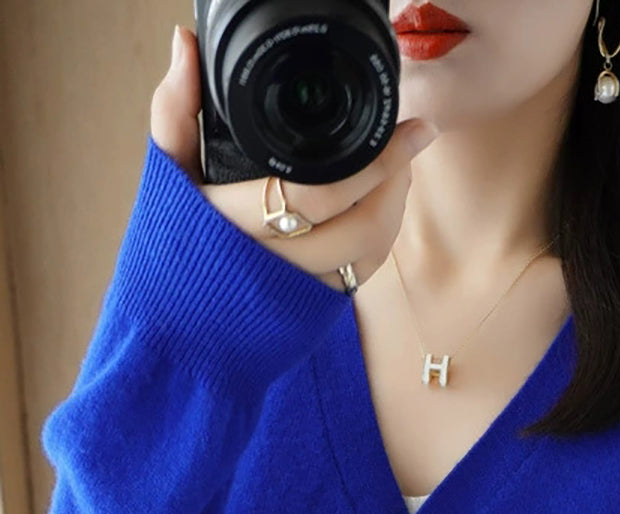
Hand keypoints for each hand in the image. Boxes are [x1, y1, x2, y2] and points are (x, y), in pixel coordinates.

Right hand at [149, 25, 437, 292]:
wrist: (175, 321)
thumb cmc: (174, 239)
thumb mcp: (168, 174)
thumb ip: (175, 111)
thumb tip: (185, 45)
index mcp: (234, 223)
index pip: (319, 193)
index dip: (375, 162)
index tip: (409, 127)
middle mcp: (271, 264)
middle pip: (360, 227)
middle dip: (395, 180)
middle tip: (408, 141)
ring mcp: (297, 291)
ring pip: (368, 253)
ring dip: (394, 207)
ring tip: (398, 168)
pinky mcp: (314, 308)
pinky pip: (362, 274)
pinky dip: (381, 236)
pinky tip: (381, 206)